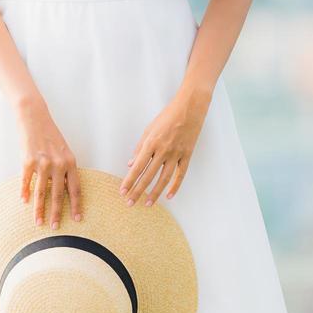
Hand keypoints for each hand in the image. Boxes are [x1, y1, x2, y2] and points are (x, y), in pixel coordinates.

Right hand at [15, 96, 82, 228]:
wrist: (34, 117)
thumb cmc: (49, 134)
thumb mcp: (63, 151)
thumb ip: (64, 169)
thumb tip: (63, 189)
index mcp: (70, 162)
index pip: (75, 188)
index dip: (76, 205)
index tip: (77, 218)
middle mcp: (58, 164)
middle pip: (58, 195)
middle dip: (57, 213)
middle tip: (55, 228)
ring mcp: (42, 163)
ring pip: (41, 192)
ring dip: (39, 209)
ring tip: (38, 222)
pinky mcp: (27, 161)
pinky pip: (26, 181)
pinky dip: (24, 192)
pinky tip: (23, 201)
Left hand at [119, 87, 211, 206]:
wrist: (190, 108)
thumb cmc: (167, 116)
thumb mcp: (149, 129)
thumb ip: (140, 148)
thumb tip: (131, 164)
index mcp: (151, 143)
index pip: (137, 167)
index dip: (129, 180)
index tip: (122, 191)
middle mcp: (163, 150)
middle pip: (148, 176)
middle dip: (138, 191)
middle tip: (130, 203)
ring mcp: (176, 154)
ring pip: (164, 179)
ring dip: (155, 193)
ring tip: (147, 204)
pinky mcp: (187, 155)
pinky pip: (180, 174)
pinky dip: (175, 186)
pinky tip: (169, 196)